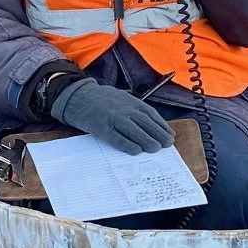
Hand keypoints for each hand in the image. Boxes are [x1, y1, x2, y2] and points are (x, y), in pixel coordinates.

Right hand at [49, 78, 174, 154]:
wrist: (78, 97)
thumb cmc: (102, 100)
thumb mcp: (121, 98)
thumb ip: (134, 109)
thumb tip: (151, 125)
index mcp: (130, 101)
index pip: (151, 114)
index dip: (162, 126)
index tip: (170, 135)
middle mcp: (124, 108)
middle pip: (145, 123)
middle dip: (158, 134)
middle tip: (167, 145)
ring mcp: (112, 118)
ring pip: (134, 130)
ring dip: (147, 140)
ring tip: (156, 149)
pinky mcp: (101, 127)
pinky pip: (116, 138)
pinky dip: (127, 145)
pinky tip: (136, 151)